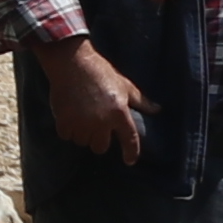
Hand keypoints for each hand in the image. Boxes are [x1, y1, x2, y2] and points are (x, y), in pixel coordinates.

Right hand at [43, 41, 147, 164]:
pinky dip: (68, 129)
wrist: (72, 62)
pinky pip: (66, 136)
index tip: (129, 161)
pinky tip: (69, 118)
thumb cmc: (100, 72)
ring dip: (83, 134)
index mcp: (119, 113)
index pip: (129, 139)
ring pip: (83, 142)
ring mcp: (82, 123)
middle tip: (96, 127)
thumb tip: (158, 110)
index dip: (131, 152)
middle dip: (99, 139)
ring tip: (82, 119)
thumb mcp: (125, 85)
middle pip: (101, 147)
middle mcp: (101, 121)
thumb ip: (140, 101)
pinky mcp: (64, 121)